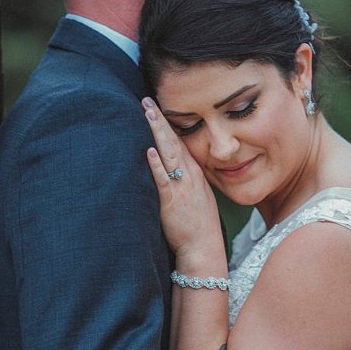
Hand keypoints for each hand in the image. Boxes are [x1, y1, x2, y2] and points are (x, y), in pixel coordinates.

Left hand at [142, 97, 223, 259]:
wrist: (203, 248)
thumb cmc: (198, 226)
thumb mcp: (197, 197)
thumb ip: (185, 181)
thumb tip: (172, 169)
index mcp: (195, 173)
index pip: (181, 142)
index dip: (169, 124)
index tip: (158, 107)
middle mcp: (190, 176)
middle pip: (174, 142)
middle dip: (160, 120)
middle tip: (147, 101)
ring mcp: (182, 187)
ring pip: (168, 154)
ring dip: (157, 133)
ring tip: (147, 114)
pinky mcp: (172, 201)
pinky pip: (163, 180)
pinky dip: (157, 165)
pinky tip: (149, 151)